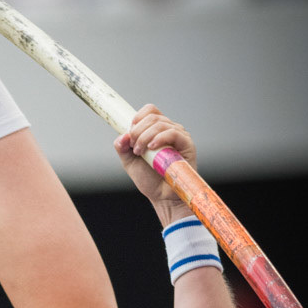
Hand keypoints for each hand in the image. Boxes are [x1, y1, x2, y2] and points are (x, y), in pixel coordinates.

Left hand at [114, 104, 195, 222]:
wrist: (162, 196)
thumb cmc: (149, 179)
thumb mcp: (130, 162)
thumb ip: (123, 148)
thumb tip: (121, 137)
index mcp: (156, 130)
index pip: (149, 110)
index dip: (137, 118)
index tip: (130, 134)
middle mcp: (169, 129)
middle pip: (152, 116)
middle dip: (137, 131)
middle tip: (134, 149)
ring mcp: (178, 135)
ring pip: (160, 123)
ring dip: (144, 137)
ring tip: (140, 152)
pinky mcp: (186, 144)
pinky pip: (172, 133)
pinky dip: (159, 138)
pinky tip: (151, 147)